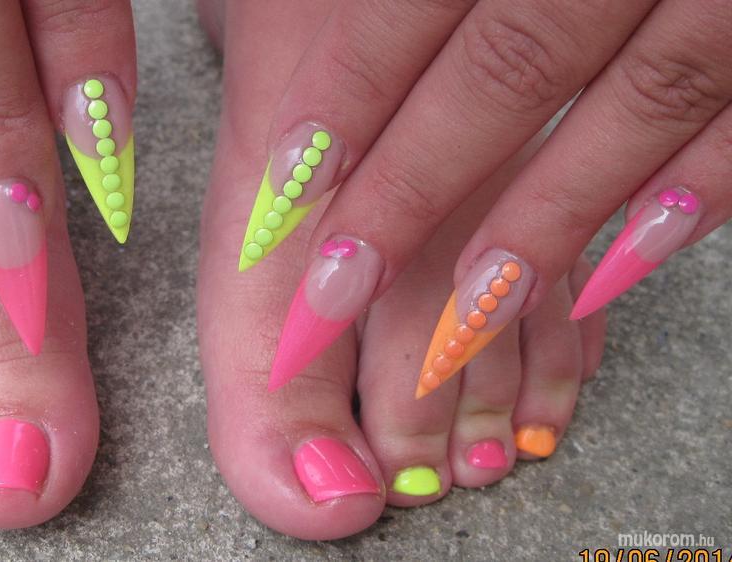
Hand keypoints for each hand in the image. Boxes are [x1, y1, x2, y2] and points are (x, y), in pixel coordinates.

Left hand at [240, 0, 731, 392]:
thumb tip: (307, 27)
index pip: (420, 1)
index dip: (349, 91)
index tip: (285, 183)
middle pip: (509, 66)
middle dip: (412, 187)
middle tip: (333, 289)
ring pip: (640, 103)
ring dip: (542, 222)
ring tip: (458, 322)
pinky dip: (687, 203)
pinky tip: (607, 279)